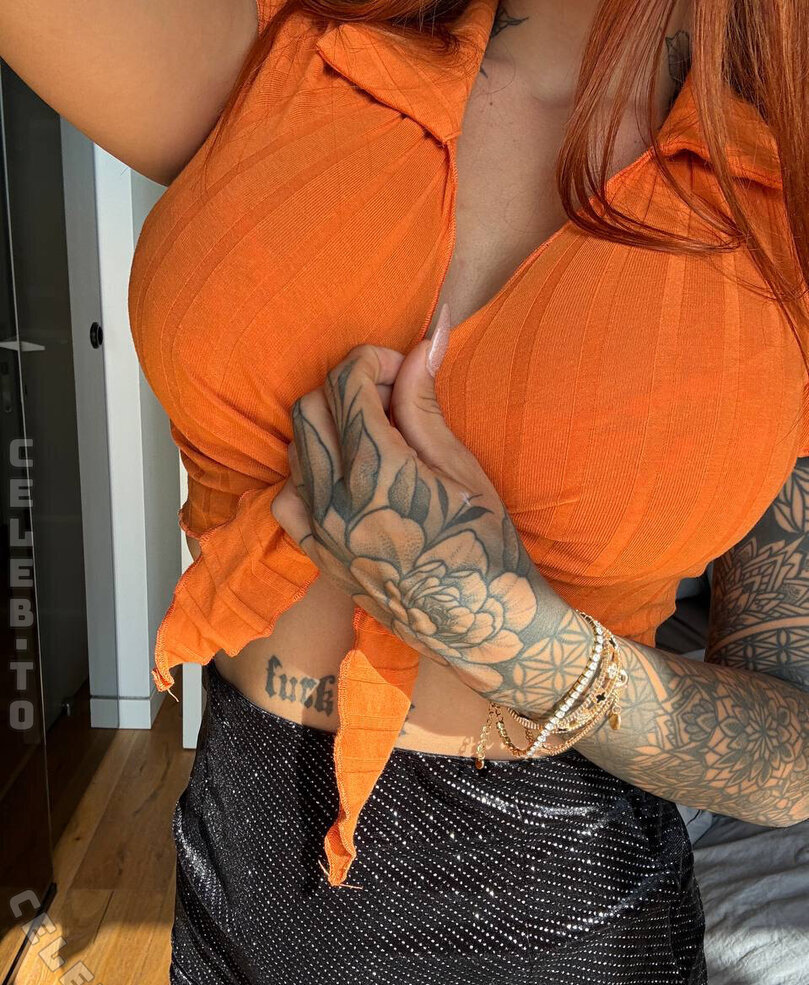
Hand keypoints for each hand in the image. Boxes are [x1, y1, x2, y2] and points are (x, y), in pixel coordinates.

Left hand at [271, 305, 540, 691]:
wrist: (482, 629)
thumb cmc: (486, 550)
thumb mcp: (464, 471)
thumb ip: (426, 407)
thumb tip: (420, 347)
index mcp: (377, 471)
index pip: (345, 383)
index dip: (373, 359)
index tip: (401, 366)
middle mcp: (335, 498)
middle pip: (310, 408)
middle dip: (346, 387)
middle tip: (390, 399)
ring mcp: (320, 530)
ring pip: (295, 448)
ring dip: (326, 426)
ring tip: (373, 437)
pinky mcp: (318, 554)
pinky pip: (287, 497)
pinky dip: (307, 473)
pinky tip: (344, 478)